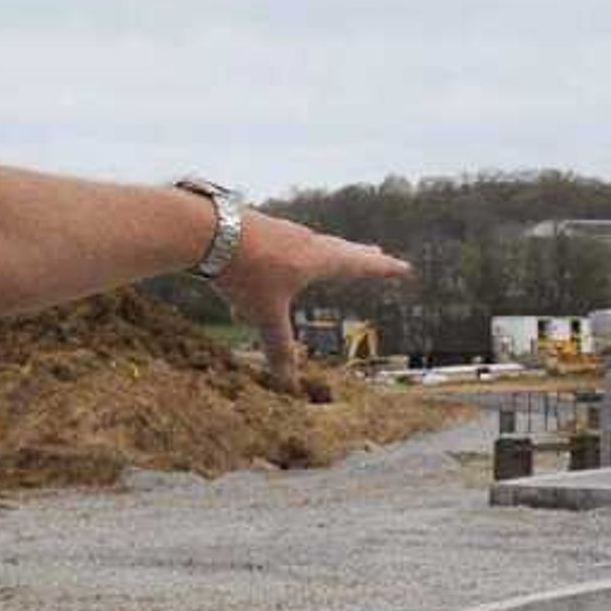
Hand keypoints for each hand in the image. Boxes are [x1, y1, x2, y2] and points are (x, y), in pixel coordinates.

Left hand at [217, 213, 410, 374]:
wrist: (206, 230)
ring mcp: (285, 230)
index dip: (382, 269)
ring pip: (318, 241)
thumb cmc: (244, 272)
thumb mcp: (264, 314)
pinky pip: (293, 239)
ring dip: (333, 247)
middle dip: (362, 255)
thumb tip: (288, 385)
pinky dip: (303, 246)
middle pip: (342, 249)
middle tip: (379, 252)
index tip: (403, 267)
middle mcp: (306, 241)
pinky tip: (289, 249)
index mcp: (317, 260)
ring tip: (339, 251)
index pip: (359, 266)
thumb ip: (278, 347)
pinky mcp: (264, 226)